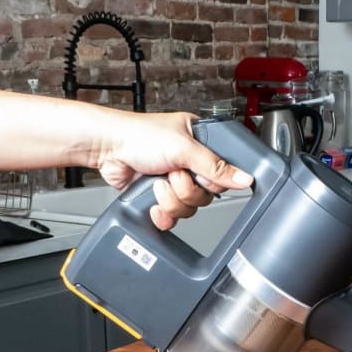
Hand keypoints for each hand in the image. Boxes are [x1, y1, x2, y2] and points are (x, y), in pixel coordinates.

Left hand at [96, 112, 253, 230]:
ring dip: (171, 199)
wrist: (106, 148)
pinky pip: (173, 216)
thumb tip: (244, 178)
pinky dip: (163, 213)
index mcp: (201, 144)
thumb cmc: (138, 135)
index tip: (198, 175)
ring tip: (158, 182)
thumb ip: (216, 166)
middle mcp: (190, 163)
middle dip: (186, 190)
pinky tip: (154, 202)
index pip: (222, 173)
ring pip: (189, 208)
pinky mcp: (159, 196)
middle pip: (206, 196)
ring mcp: (174, 181)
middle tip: (172, 175)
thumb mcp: (184, 148)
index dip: (212, 181)